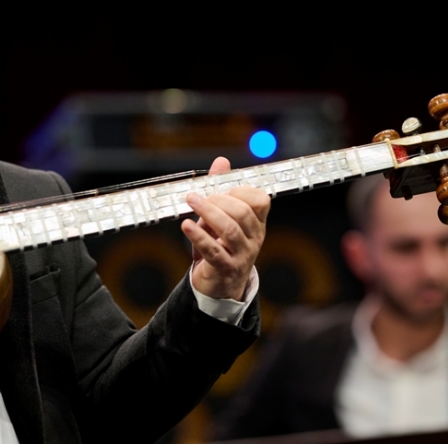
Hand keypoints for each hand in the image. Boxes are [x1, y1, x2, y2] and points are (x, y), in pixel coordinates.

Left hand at [181, 157, 269, 300]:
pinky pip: (213, 250)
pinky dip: (198, 236)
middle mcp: (254, 238)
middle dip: (218, 199)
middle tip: (197, 196)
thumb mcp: (222, 217)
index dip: (240, 190)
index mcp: (256, 223)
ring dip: (207, 213)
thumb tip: (221, 161)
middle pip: (242, 212)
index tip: (220, 188)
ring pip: (230, 230)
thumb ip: (222, 189)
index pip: (261, 200)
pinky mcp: (225, 269)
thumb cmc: (221, 245)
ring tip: (190, 201)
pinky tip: (186, 225)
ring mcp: (242, 255)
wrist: (219, 286)